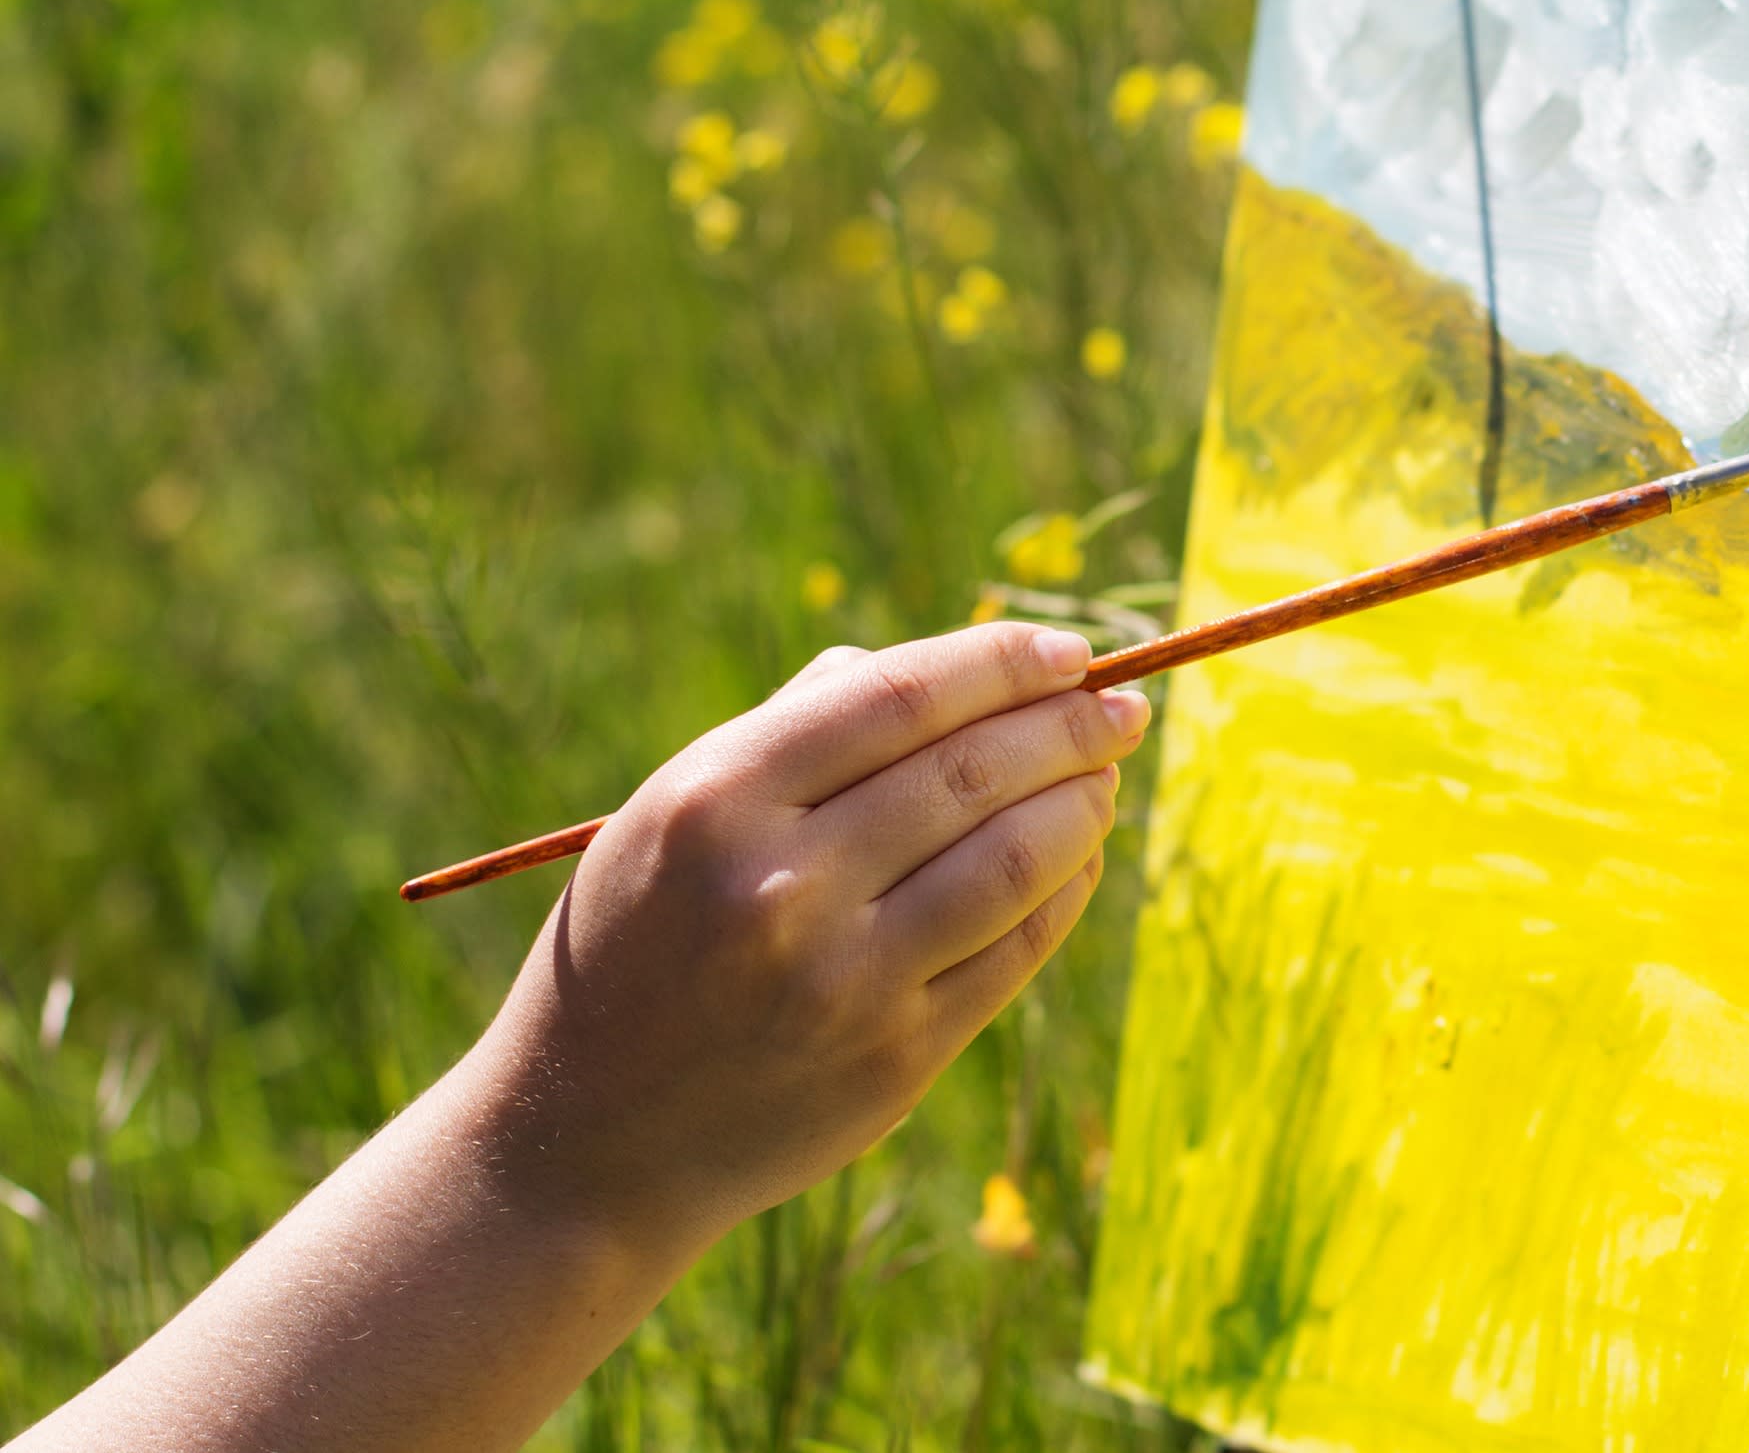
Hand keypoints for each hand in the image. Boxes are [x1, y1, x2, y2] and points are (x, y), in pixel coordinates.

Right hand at [458, 621, 1149, 1262]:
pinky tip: (1081, 857)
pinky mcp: (895, 1057)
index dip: (1000, 664)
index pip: (899, 699)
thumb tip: (939, 670)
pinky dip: (1064, 891)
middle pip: (971, 774)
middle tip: (1123, 708)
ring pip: (1014, 860)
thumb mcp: (671, 814)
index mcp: (718, 801)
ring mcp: (844, 980)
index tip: (1067, 650)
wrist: (587, 1137)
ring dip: (1082, 804)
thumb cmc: (642, 942)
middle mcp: (783, 886)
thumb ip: (793, 731)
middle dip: (1068, 727)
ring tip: (1106, 776)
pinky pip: (1014, 950)